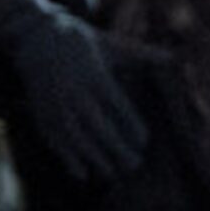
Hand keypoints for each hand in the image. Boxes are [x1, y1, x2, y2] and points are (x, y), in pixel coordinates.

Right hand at [0, 0, 148, 190]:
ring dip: (94, 158)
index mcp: (94, 73)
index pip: (116, 105)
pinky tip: (83, 174)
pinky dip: (67, 158)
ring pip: (76, 136)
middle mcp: (74, 90)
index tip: (144, 141)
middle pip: (97, 125)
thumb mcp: (111, 45)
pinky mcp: (41, 112)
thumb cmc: (83, 43)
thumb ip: (141, 55)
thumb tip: (173, 58)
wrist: (35, 36)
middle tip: (134, 164)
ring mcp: (55, 103)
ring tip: (112, 173)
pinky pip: (54, 139)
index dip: (131, 125)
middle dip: (116, 148)